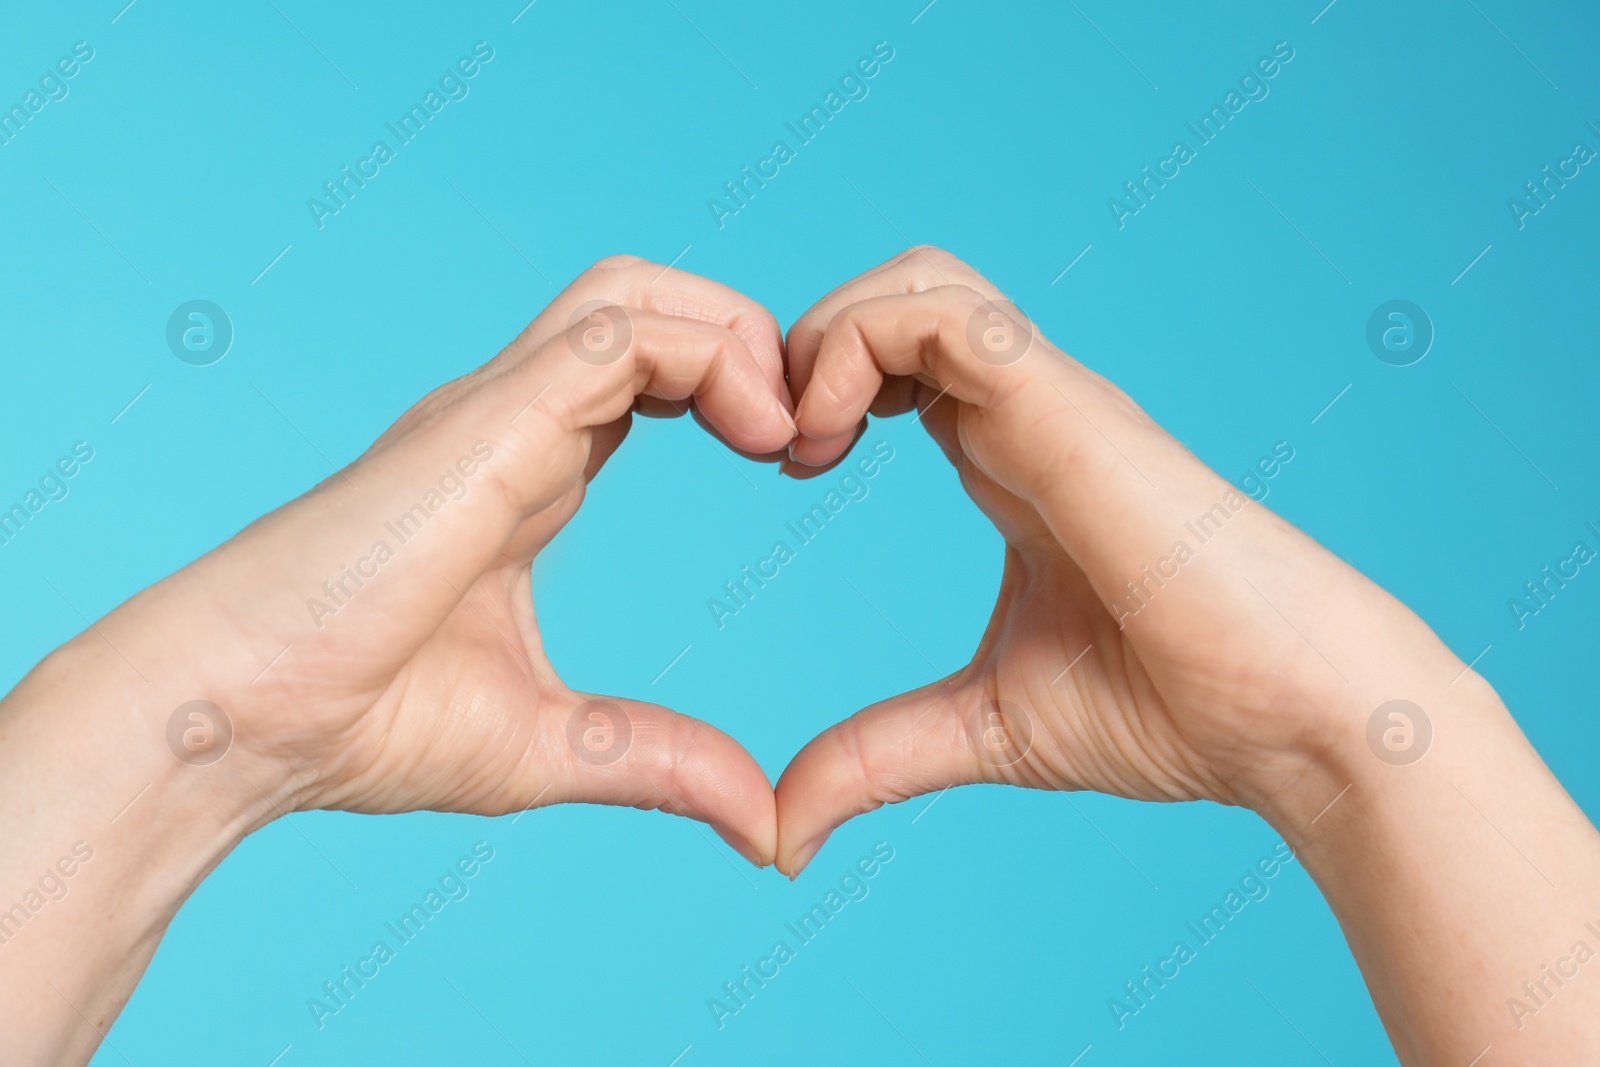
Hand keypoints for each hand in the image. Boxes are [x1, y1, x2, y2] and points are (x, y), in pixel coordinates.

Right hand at [89, 255, 795, 861]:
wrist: (237, 719)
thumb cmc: (356, 723)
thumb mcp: (552, 744)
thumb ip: (661, 762)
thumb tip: (761, 824)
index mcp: (531, 471)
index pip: (649, 372)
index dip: (737, 390)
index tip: (796, 461)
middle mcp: (514, 420)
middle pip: (648, 301)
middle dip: (748, 340)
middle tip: (806, 436)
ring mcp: (495, 410)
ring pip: (634, 291)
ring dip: (734, 335)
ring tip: (785, 431)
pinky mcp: (484, 420)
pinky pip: (614, 332)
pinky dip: (705, 353)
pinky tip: (756, 435)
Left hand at [773, 246, 1467, 871]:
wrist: (1293, 720)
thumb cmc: (1173, 710)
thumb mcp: (982, 727)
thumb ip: (876, 758)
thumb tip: (784, 833)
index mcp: (1008, 457)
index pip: (900, 357)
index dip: (819, 386)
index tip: (789, 470)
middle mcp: (1026, 412)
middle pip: (901, 290)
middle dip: (808, 341)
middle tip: (778, 448)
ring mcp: (1049, 401)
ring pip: (917, 278)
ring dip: (826, 337)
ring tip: (801, 443)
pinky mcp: (1066, 409)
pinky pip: (944, 316)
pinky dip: (856, 348)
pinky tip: (831, 443)